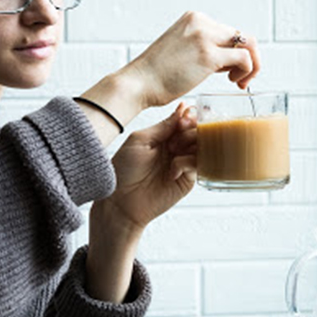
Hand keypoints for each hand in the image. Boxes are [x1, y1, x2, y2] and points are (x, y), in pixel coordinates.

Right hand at [76, 11, 258, 147]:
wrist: (138, 84)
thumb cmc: (156, 75)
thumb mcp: (181, 51)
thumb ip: (203, 49)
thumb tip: (226, 61)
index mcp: (194, 18)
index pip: (228, 32)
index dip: (234, 53)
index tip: (229, 73)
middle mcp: (201, 22)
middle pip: (241, 36)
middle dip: (247, 60)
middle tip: (238, 80)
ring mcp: (205, 37)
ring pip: (248, 44)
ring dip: (251, 65)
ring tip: (238, 82)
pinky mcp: (209, 55)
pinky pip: (244, 58)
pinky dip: (247, 71)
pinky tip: (234, 83)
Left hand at [85, 103, 195, 301]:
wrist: (116, 207)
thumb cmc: (119, 173)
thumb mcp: (139, 144)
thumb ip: (162, 129)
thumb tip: (183, 110)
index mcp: (161, 137)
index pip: (183, 121)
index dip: (188, 115)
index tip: (189, 110)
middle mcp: (174, 151)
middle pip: (195, 134)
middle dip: (194, 130)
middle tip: (190, 128)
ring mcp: (182, 167)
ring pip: (200, 151)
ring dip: (196, 146)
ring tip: (184, 146)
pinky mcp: (185, 185)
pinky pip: (198, 170)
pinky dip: (194, 164)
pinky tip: (183, 163)